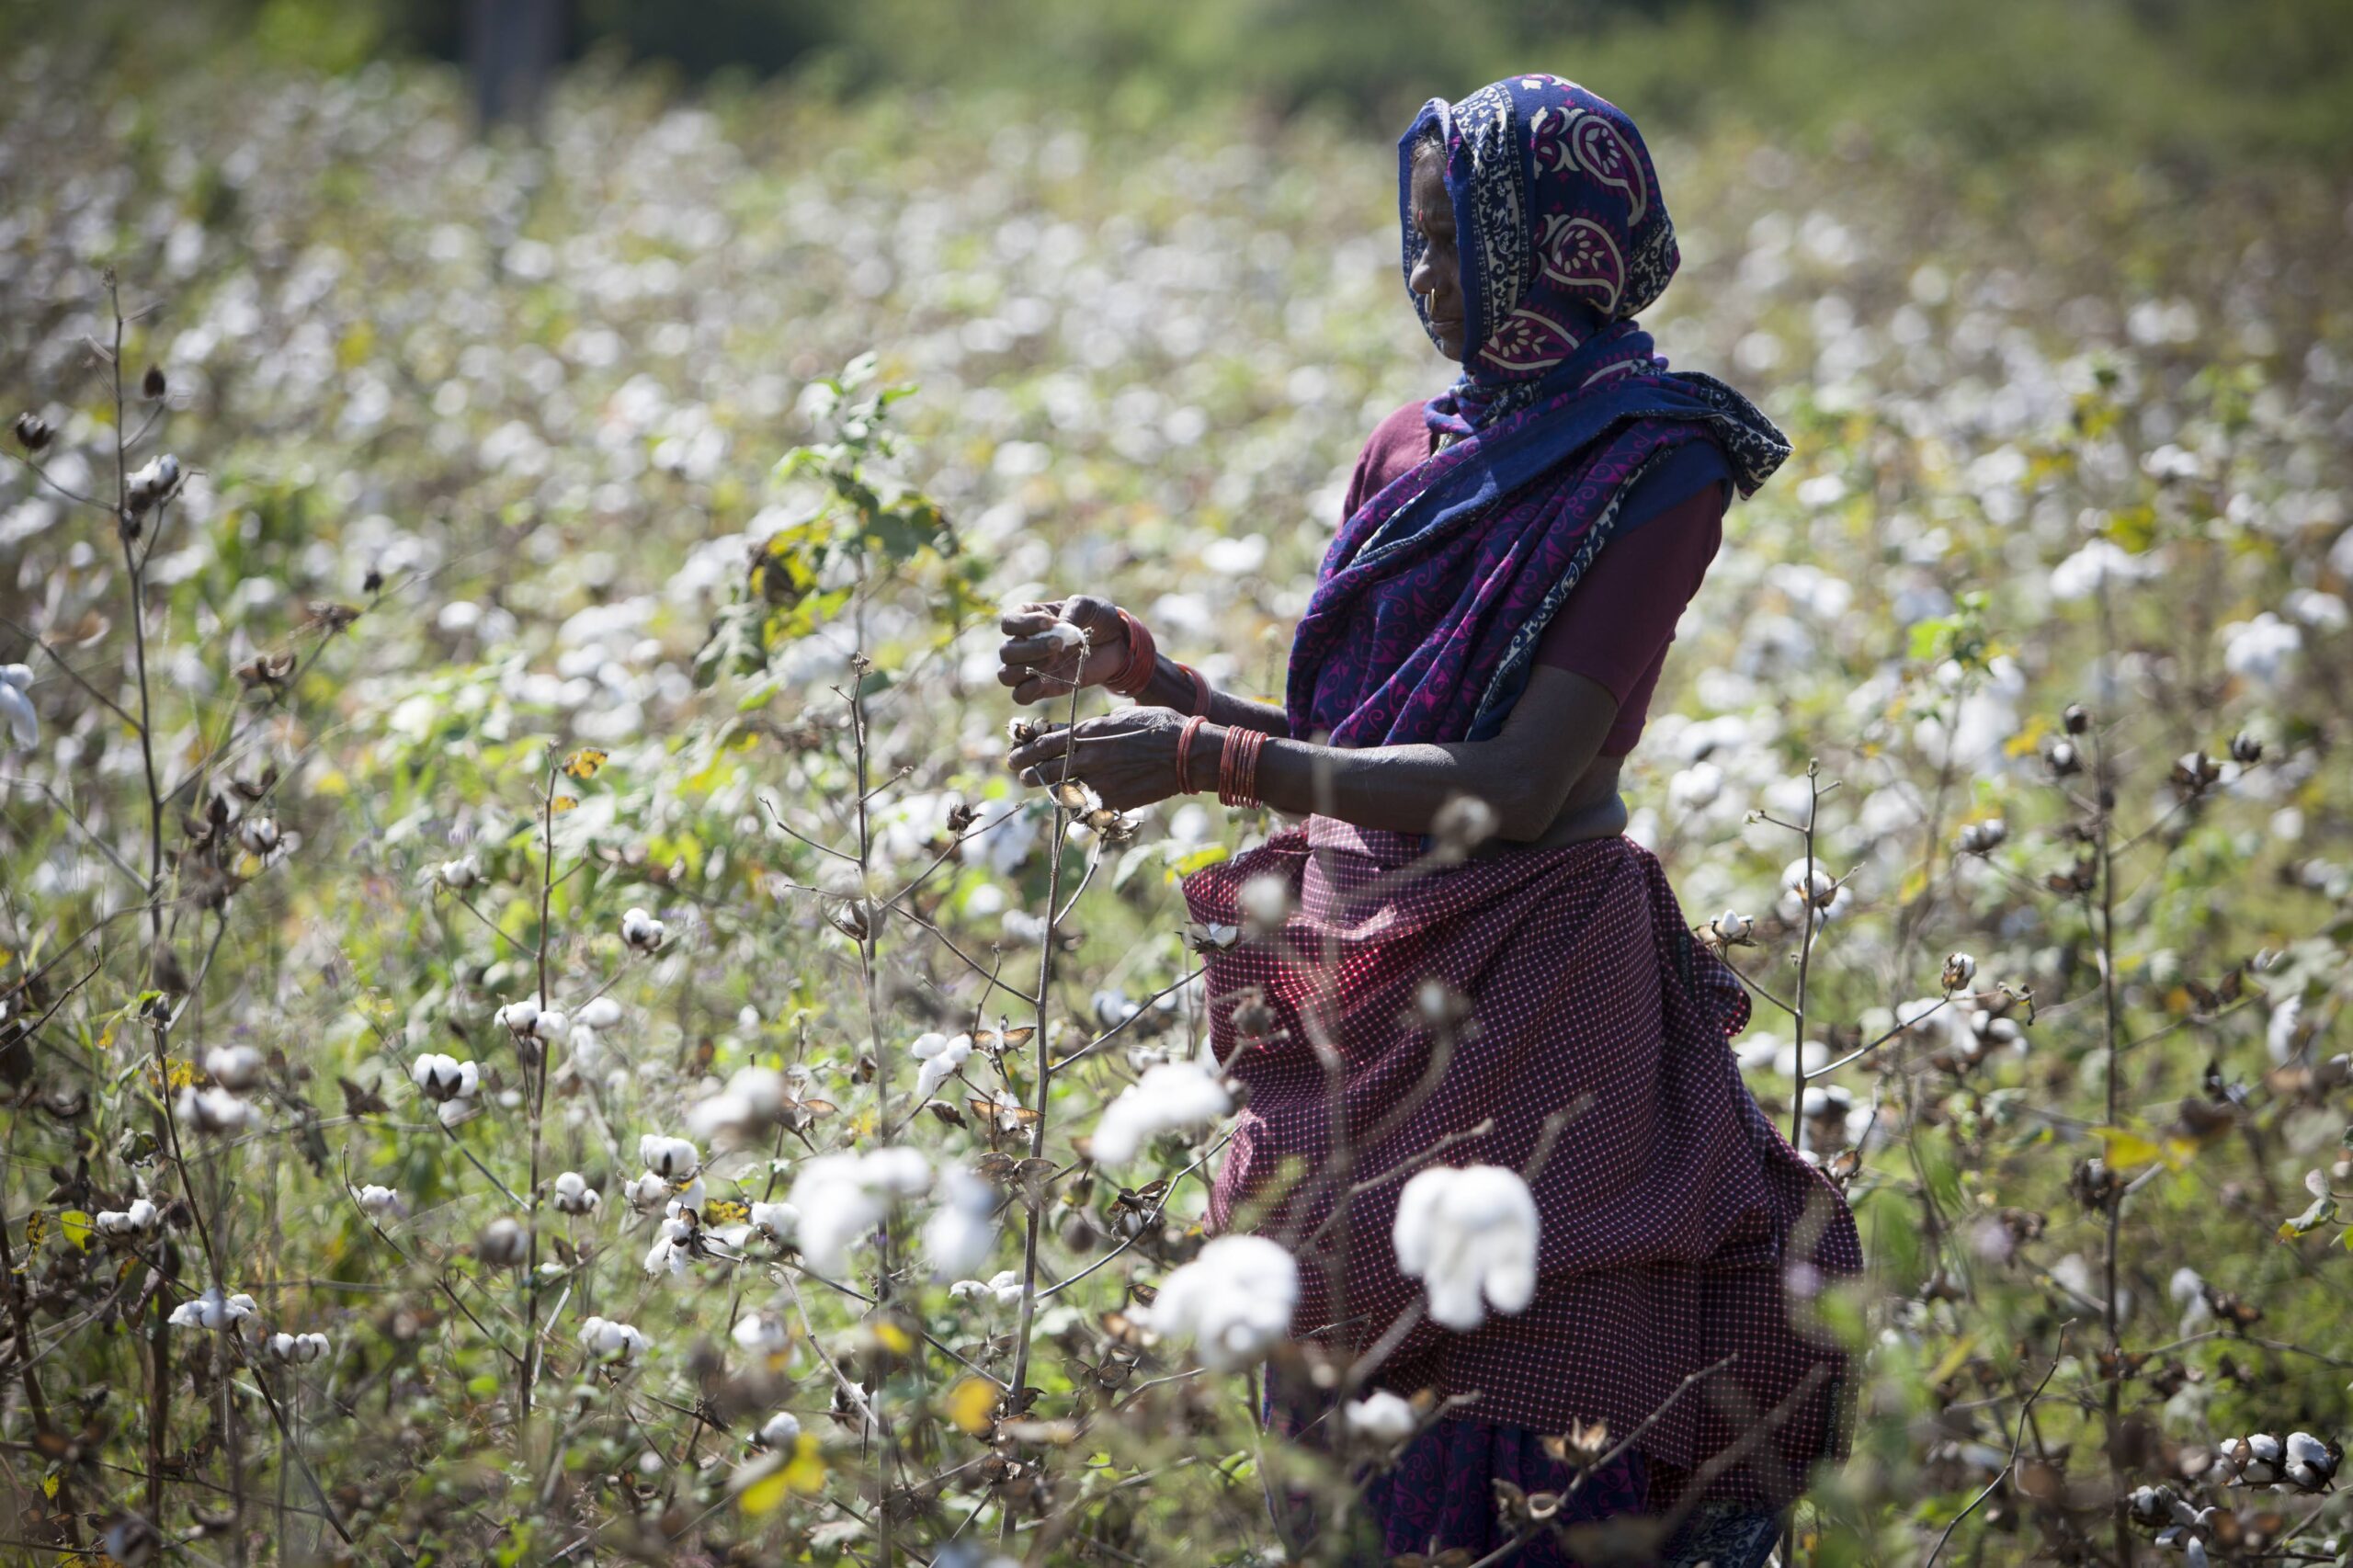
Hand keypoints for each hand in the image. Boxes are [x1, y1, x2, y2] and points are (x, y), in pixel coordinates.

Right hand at [998, 594, 1130, 705]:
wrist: (1118, 643)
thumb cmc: (1098, 618)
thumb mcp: (1088, 606)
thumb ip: (1072, 611)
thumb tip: (1058, 627)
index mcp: (1030, 619)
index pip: (1008, 622)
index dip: (1024, 624)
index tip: (1051, 623)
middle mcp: (1026, 643)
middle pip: (1006, 652)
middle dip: (1030, 649)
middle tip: (1059, 644)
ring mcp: (1033, 667)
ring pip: (1006, 675)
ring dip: (1026, 669)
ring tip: (1054, 660)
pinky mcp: (1044, 687)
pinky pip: (1020, 696)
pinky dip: (1027, 691)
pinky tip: (1047, 679)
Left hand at [1007, 706, 1195, 810]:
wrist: (1188, 754)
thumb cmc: (1161, 726)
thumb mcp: (1123, 715)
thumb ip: (1097, 725)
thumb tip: (1079, 729)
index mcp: (1090, 731)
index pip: (1046, 741)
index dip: (1027, 748)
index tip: (1016, 753)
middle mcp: (1089, 757)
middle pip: (1046, 767)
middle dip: (1029, 770)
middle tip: (1020, 773)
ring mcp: (1099, 781)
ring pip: (1061, 789)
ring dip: (1049, 789)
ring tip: (1042, 787)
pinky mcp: (1112, 802)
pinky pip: (1087, 807)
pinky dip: (1080, 806)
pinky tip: (1076, 805)